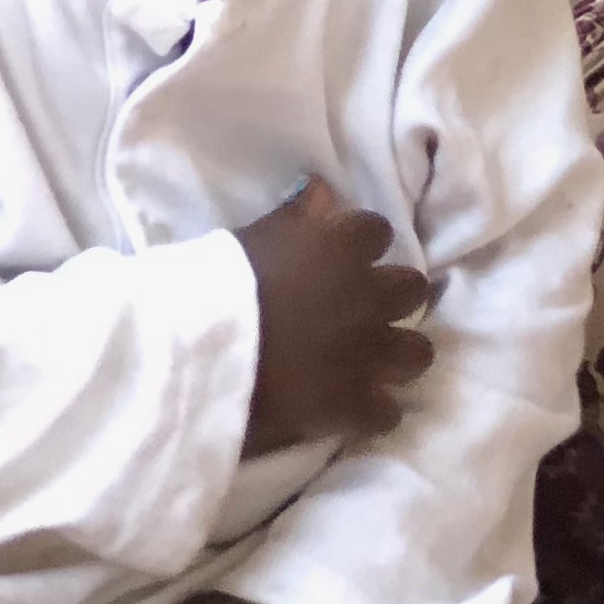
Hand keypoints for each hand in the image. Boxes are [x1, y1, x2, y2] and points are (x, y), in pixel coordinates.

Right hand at [232, 179, 431, 454]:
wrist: (188, 360)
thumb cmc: (209, 291)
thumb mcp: (249, 241)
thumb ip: (295, 217)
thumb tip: (325, 190)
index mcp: (340, 248)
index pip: (377, 232)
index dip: (360, 247)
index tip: (341, 262)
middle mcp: (365, 297)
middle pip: (411, 289)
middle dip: (390, 300)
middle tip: (360, 314)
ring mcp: (363, 354)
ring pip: (416, 353)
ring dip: (394, 356)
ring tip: (368, 366)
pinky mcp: (349, 406)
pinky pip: (386, 412)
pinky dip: (371, 413)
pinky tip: (351, 413)